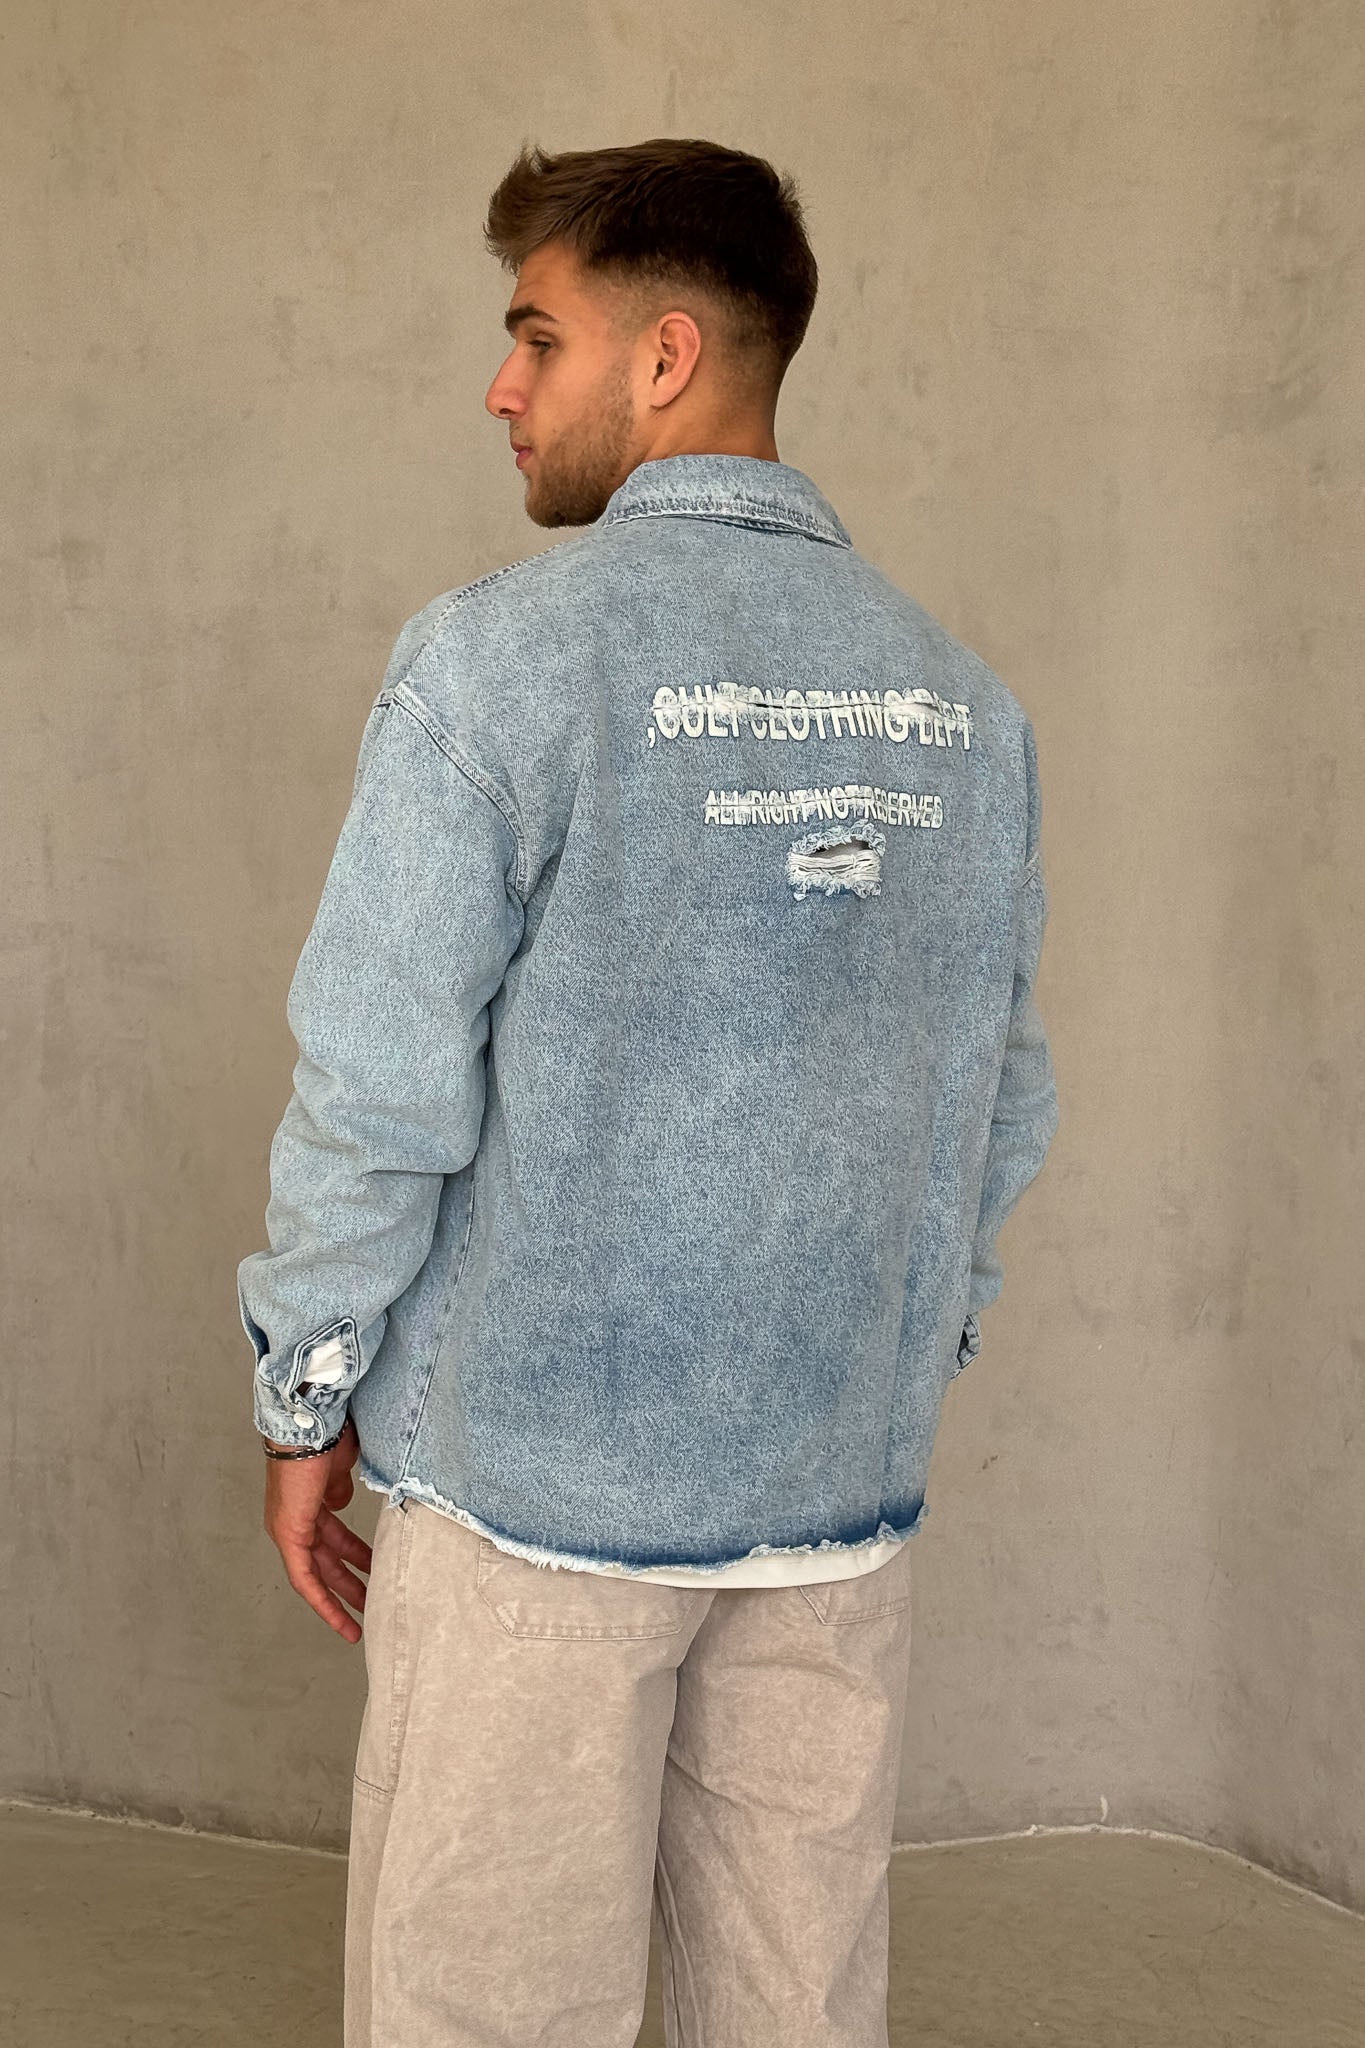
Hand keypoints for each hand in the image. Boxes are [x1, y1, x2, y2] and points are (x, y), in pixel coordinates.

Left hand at [262, 1413, 372, 1643]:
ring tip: (362, 1616)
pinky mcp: (288, 1534)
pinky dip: (321, 1598)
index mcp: (307, 1504)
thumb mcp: (339, 1468)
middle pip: (324, 1562)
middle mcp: (294, 1520)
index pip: (329, 1542)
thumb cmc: (328, 1435)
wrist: (312, 1424)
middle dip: (349, 1584)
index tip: (370, 1575)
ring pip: (316, 1573)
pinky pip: (304, 1576)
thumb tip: (339, 1504)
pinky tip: (339, 1615)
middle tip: (370, 1603)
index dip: (351, 1562)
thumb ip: (337, 1490)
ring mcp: (288, 1529)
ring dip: (340, 1595)